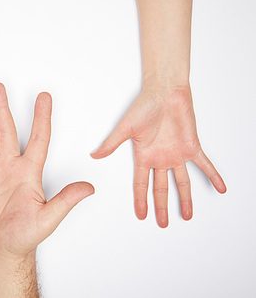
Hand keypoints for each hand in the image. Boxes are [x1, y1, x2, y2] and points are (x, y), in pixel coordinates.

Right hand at [0, 83, 93, 257]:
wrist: (2, 250)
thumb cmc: (26, 236)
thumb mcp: (48, 219)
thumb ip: (65, 201)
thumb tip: (89, 188)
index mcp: (29, 172)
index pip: (38, 139)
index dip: (42, 117)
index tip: (44, 96)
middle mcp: (9, 167)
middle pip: (5, 131)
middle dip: (0, 109)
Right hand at [91, 86, 225, 227]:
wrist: (165, 92)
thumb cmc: (144, 106)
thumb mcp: (124, 128)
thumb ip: (111, 144)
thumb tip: (95, 155)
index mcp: (144, 156)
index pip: (141, 184)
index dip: (141, 200)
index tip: (142, 215)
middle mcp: (160, 158)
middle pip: (161, 188)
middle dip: (162, 206)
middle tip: (162, 223)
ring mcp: (177, 154)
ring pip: (182, 182)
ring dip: (186, 199)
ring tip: (187, 215)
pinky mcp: (192, 147)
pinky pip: (205, 165)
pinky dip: (213, 176)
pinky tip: (221, 188)